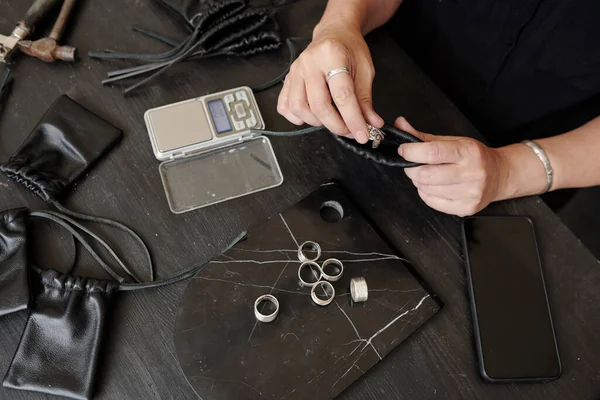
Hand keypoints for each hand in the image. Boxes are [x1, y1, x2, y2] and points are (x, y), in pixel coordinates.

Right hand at [277, 23, 382, 143]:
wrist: (334, 33)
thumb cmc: (349, 48)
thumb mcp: (365, 70)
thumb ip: (366, 99)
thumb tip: (371, 124)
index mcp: (332, 55)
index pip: (342, 95)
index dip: (353, 119)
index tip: (362, 134)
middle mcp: (309, 63)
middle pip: (319, 105)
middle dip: (336, 125)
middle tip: (349, 130)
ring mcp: (295, 71)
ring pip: (299, 108)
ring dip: (317, 122)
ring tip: (331, 120)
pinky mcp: (287, 80)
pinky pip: (285, 106)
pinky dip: (297, 117)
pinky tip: (312, 115)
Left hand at [396, 117, 509, 215]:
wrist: (500, 175)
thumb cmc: (474, 157)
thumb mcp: (453, 141)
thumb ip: (425, 137)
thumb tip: (400, 125)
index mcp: (468, 152)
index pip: (433, 152)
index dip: (411, 152)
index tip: (404, 150)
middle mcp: (472, 173)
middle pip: (426, 175)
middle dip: (412, 169)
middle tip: (413, 164)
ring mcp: (470, 193)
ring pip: (427, 190)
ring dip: (419, 182)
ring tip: (427, 175)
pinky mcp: (466, 208)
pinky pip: (432, 203)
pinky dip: (426, 194)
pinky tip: (434, 187)